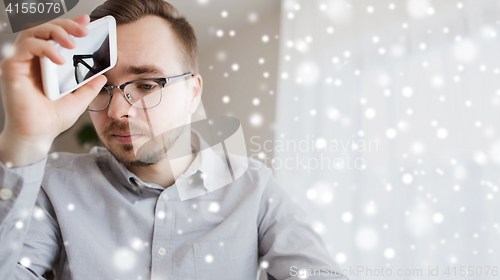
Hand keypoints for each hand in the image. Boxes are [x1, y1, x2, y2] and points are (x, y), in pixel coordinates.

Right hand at [0, 14, 106, 166]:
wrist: (38, 135)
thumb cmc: (52, 118)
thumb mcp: (78, 99)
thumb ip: (88, 86)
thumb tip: (102, 76)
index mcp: (46, 64)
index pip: (56, 36)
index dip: (70, 25)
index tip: (87, 22)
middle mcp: (32, 60)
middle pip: (45, 29)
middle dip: (66, 25)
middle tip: (84, 29)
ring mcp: (21, 62)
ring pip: (34, 32)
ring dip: (56, 32)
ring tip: (73, 43)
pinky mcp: (12, 68)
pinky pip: (27, 47)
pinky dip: (45, 48)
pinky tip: (59, 59)